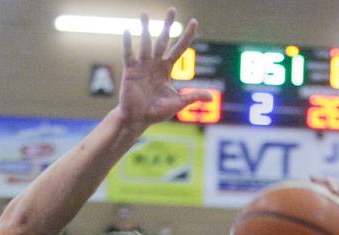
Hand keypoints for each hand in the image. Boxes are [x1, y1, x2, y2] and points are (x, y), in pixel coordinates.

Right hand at [118, 9, 212, 127]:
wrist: (137, 119)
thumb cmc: (156, 112)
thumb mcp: (177, 103)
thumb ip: (192, 96)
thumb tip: (211, 97)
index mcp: (166, 69)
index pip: (179, 48)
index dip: (186, 36)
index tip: (193, 21)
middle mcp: (155, 63)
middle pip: (163, 40)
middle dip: (167, 25)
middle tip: (172, 9)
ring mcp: (142, 65)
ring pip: (146, 43)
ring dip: (145, 28)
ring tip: (144, 13)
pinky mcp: (130, 71)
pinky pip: (129, 54)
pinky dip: (127, 43)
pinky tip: (127, 30)